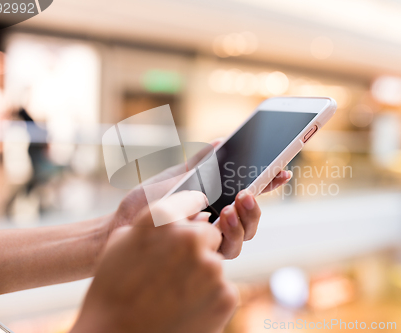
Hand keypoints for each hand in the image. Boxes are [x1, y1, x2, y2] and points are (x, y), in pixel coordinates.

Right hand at [71, 191, 237, 332]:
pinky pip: (222, 288)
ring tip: (174, 294)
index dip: (191, 209)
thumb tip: (190, 215)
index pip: (192, 200)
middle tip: (175, 269)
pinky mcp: (226, 295)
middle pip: (208, 233)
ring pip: (214, 262)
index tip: (194, 215)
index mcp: (163, 220)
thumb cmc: (112, 289)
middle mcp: (190, 238)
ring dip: (201, 274)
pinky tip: (184, 308)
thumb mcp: (122, 243)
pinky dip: (209, 297)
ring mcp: (211, 268)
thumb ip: (156, 224)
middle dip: (197, 247)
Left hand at [108, 139, 291, 258]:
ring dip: (243, 223)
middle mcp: (215, 222)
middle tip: (248, 195)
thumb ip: (199, 165)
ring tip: (231, 210)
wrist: (118, 230)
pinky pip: (224, 250)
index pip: (246, 191)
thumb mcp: (173, 178)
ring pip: (242, 237)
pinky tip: (213, 223)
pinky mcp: (201, 256)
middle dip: (255, 207)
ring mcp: (209, 240)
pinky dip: (225, 236)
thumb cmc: (144, 204)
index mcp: (213, 200)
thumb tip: (222, 142)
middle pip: (250, 218)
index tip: (282, 171)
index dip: (267, 183)